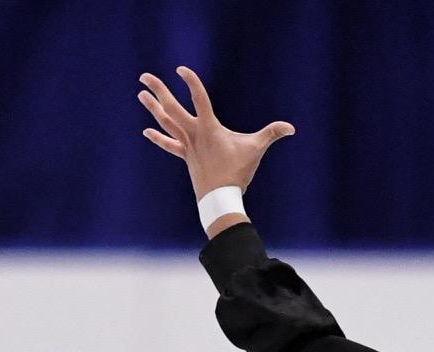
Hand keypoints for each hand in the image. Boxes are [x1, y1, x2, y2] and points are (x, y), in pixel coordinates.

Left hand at [137, 67, 294, 199]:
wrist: (219, 199)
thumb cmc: (237, 173)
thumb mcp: (256, 149)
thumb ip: (272, 134)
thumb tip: (292, 128)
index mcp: (209, 127)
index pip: (199, 99)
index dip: (190, 83)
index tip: (181, 69)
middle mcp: (193, 133)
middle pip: (171, 108)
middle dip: (158, 90)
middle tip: (144, 76)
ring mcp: (187, 145)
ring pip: (166, 123)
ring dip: (153, 108)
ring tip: (141, 94)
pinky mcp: (186, 156)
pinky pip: (169, 144)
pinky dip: (158, 137)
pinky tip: (147, 131)